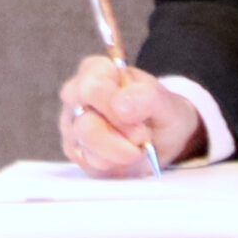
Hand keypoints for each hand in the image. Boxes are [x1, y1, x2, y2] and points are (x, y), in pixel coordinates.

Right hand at [57, 54, 199, 175]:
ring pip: (88, 149)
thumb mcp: (165, 102)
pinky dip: (116, 166)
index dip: (115, 108)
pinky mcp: (76, 153)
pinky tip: (125, 156)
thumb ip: (147, 98)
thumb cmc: (159, 113)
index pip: (91, 88)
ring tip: (137, 145)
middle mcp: (75, 97)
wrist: (161, 137)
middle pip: (85, 125)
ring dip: (121, 153)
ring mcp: (71, 126)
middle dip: (121, 138)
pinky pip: (91, 167)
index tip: (139, 120)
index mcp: (94, 71)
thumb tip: (120, 105)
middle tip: (143, 137)